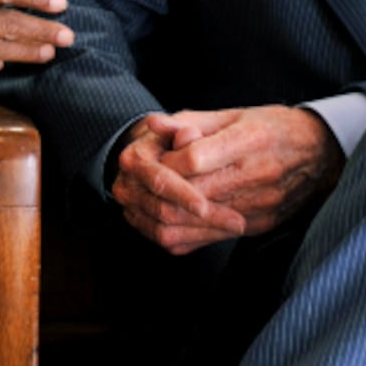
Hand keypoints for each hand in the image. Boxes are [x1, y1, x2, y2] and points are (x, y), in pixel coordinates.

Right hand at [111, 118, 246, 254]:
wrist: (161, 150)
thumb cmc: (179, 136)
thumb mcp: (187, 123)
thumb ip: (188, 128)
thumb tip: (187, 134)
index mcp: (133, 159)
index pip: (159, 181)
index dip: (183, 194)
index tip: (206, 205)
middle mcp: (127, 187)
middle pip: (163, 211)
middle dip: (203, 218)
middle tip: (239, 221)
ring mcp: (134, 210)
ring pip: (166, 231)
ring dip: (204, 231)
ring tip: (237, 225)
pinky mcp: (146, 226)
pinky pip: (170, 241)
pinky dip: (198, 238)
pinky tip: (223, 230)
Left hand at [113, 106, 342, 252]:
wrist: (322, 155)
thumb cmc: (274, 128)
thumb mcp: (236, 113)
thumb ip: (192, 121)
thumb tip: (153, 125)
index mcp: (249, 139)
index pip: (194, 158)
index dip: (165, 161)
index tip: (150, 159)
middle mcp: (257, 175)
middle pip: (192, 193)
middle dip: (157, 191)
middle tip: (137, 184)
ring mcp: (260, 205)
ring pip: (198, 222)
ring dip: (164, 215)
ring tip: (145, 203)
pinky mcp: (260, 226)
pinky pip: (212, 238)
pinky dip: (182, 231)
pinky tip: (167, 219)